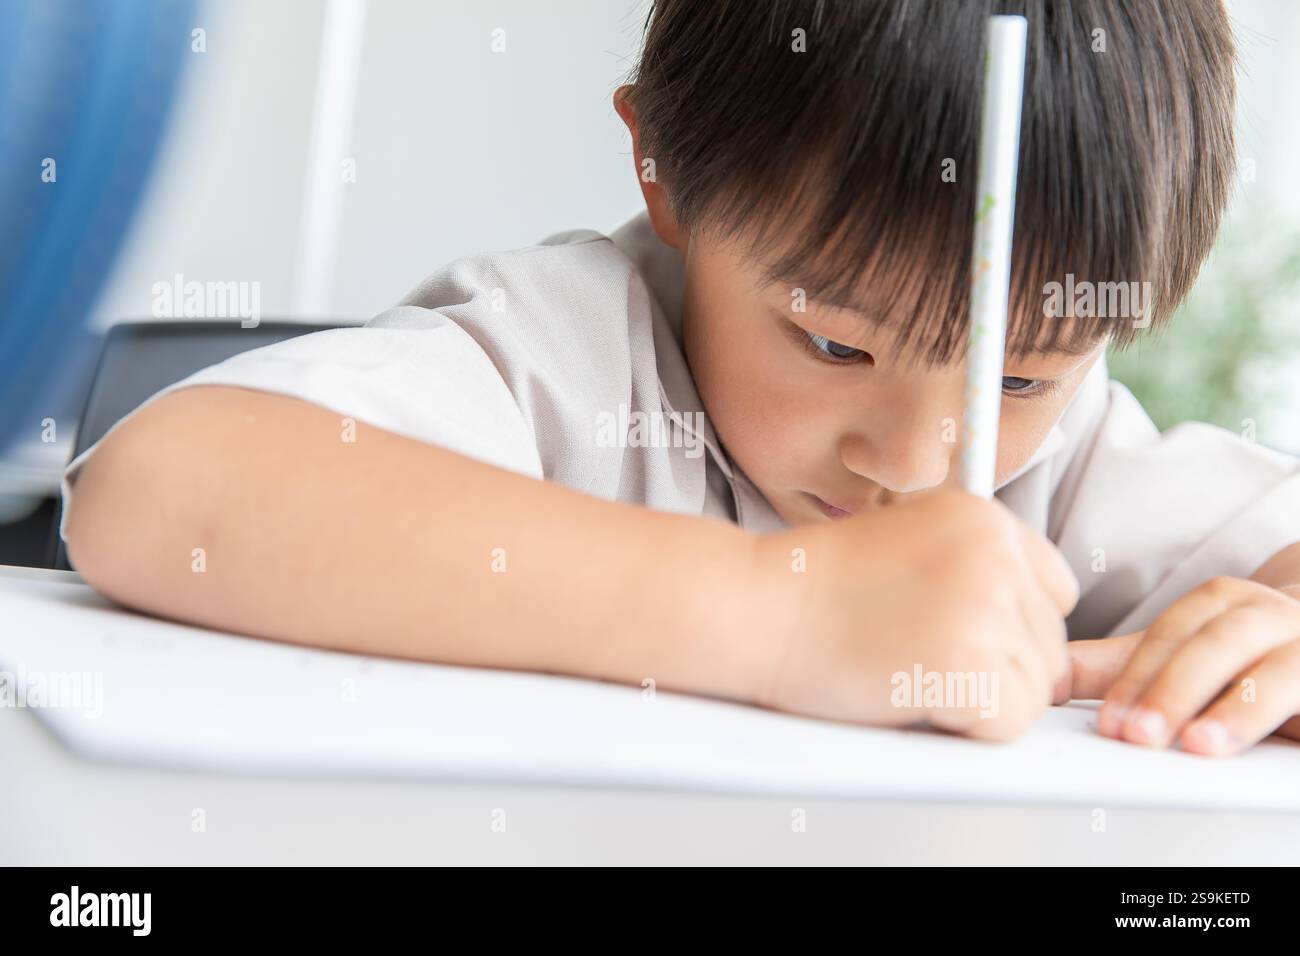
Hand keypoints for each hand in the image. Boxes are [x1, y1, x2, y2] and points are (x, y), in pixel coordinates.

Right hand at [752, 489, 1077, 739]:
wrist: (758, 609)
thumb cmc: (813, 586)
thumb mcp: (906, 538)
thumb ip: (971, 564)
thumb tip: (1029, 621)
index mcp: (983, 517)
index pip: (1056, 590)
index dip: (1013, 625)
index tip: (960, 635)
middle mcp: (995, 555)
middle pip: (1050, 642)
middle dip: (998, 666)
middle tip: (922, 657)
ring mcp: (985, 609)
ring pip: (1037, 686)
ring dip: (983, 698)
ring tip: (912, 672)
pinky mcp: (969, 666)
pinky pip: (1013, 722)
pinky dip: (971, 728)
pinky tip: (917, 696)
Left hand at [1055, 576, 1299, 755]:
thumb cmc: (1244, 657)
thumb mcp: (1178, 655)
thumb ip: (1112, 667)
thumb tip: (1044, 680)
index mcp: (1220, 603)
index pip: (1170, 635)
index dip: (1136, 679)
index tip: (1109, 724)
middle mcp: (1267, 615)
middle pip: (1216, 646)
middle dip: (1173, 692)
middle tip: (1138, 737)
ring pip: (1275, 672)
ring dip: (1237, 711)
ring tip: (1200, 746)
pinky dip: (1292, 719)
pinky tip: (1278, 742)